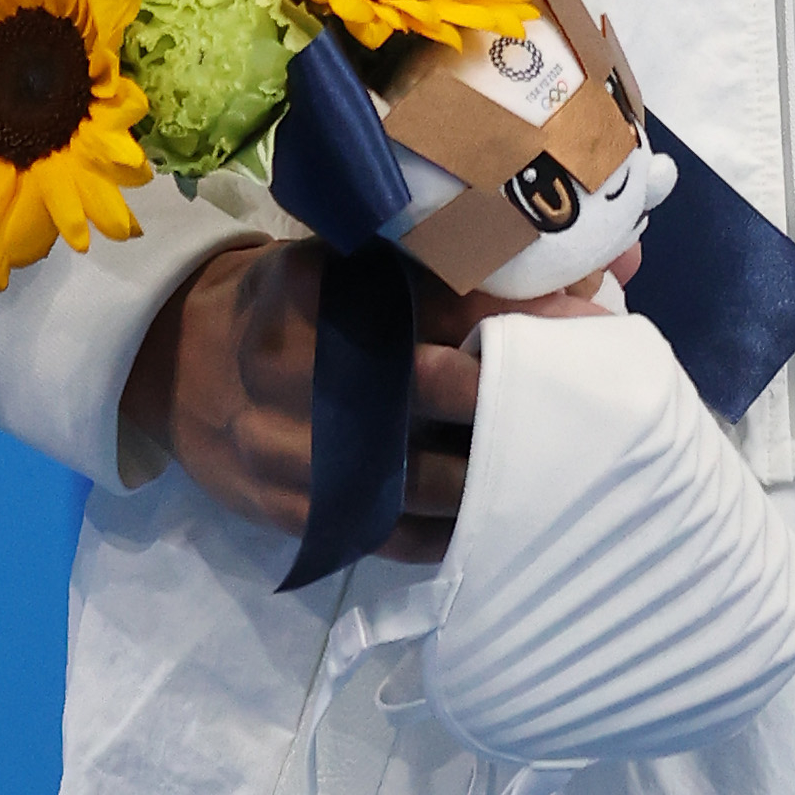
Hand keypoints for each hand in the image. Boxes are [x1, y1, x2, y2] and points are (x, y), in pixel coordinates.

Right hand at [124, 234, 641, 555]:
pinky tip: (502, 510)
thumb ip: (457, 256)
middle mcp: (310, 371)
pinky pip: (403, 538)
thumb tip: (612, 259)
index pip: (447, 297)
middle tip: (592, 389)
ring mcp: (304, 455)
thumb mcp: (351, 257)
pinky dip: (460, 529)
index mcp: (324, 288)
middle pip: (449, 388)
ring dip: (506, 468)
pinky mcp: (305, 516)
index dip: (528, 308)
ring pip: (434, 476)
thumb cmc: (295, 301)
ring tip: (565, 455)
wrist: (182, 367)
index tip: (593, 309)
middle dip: (529, 389)